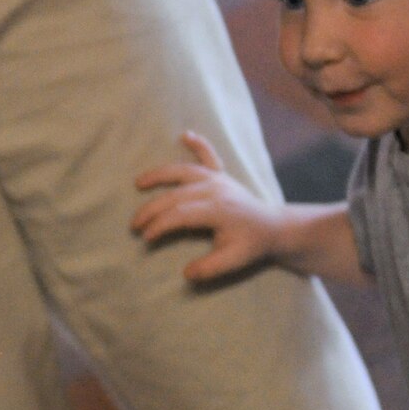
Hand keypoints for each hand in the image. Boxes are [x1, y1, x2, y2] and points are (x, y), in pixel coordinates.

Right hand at [132, 132, 283, 282]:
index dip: (160, 225)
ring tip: (139, 183)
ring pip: (184, 171)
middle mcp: (216, 189)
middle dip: (151, 210)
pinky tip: (185, 135)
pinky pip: (209, 155)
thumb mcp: (234, 261)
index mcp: (218, 209)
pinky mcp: (222, 175)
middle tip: (134, 225)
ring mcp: (218, 179)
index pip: (180, 215)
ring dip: (160, 175)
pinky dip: (198, 144)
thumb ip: (210, 268)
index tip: (146, 238)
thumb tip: (186, 273)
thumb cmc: (252, 244)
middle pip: (175, 195)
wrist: (274, 227)